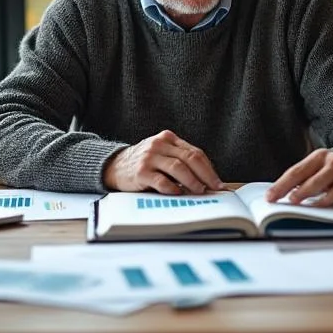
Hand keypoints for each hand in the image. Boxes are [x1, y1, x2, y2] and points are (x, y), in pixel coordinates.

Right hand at [103, 130, 223, 194]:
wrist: (113, 166)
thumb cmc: (144, 163)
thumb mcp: (162, 154)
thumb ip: (180, 161)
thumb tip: (206, 181)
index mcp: (168, 138)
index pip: (195, 152)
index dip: (209, 169)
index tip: (218, 183)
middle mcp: (159, 144)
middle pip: (190, 158)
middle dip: (206, 175)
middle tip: (214, 188)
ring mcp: (149, 157)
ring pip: (178, 168)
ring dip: (192, 182)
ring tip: (200, 191)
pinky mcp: (141, 172)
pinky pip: (161, 181)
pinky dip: (173, 188)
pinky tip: (179, 193)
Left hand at [265, 149, 332, 207]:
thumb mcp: (318, 165)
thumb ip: (302, 177)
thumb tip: (281, 193)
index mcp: (319, 157)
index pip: (296, 172)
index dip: (282, 185)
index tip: (271, 196)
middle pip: (315, 180)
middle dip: (302, 191)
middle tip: (291, 201)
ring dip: (322, 199)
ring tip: (313, 206)